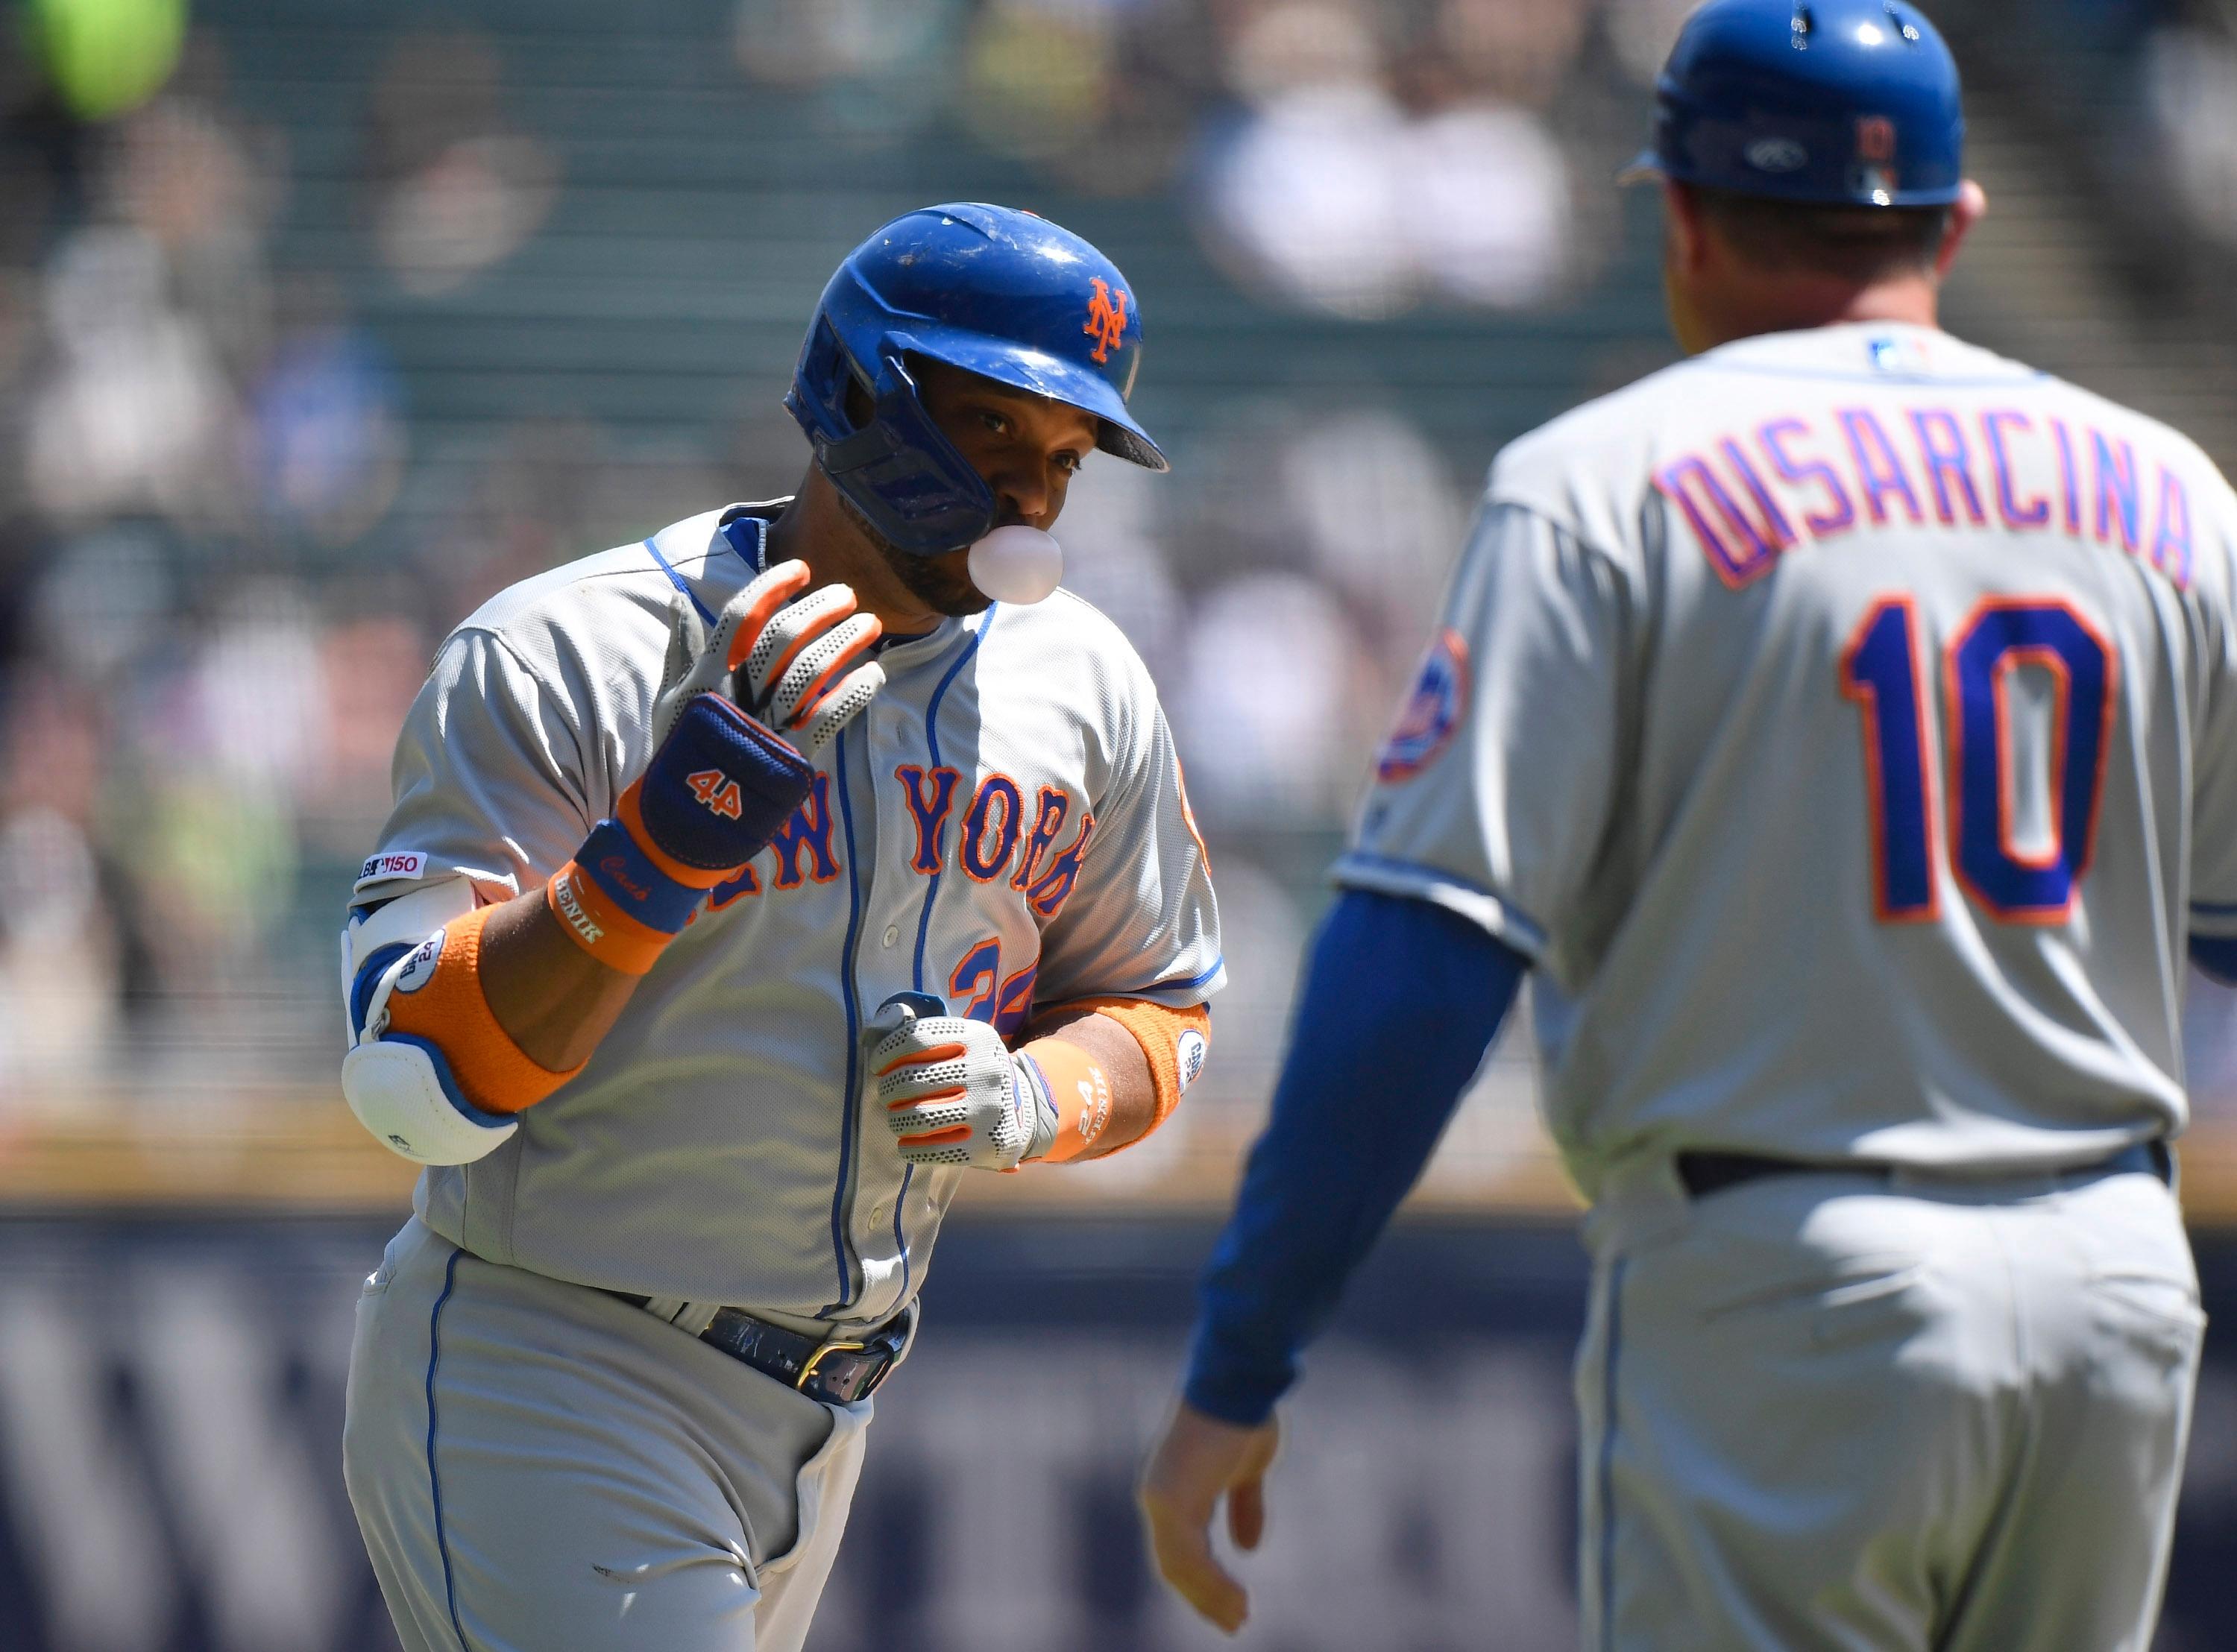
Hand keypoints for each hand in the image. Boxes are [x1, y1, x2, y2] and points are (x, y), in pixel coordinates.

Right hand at [653, 558, 883, 756]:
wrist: (690, 818)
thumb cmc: (682, 750)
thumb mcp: (673, 696)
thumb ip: (682, 648)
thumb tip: (676, 599)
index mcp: (707, 674)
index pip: (742, 616)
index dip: (773, 586)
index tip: (801, 568)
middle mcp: (738, 694)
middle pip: (784, 636)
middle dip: (821, 608)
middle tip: (848, 595)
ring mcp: (767, 725)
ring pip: (813, 669)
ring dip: (847, 640)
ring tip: (872, 624)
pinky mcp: (792, 756)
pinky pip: (831, 714)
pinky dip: (856, 690)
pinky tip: (875, 673)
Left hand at [867, 993, 1055, 1170]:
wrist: (1027, 1110)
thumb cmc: (979, 1073)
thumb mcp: (967, 1043)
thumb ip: (929, 1037)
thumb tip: (874, 1034)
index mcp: (978, 1038)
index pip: (915, 1038)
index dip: (886, 1052)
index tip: (879, 1065)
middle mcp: (985, 1071)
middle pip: (909, 1080)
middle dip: (888, 1090)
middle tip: (888, 1095)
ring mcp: (986, 1111)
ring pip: (915, 1117)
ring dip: (896, 1119)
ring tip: (898, 1118)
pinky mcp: (984, 1146)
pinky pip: (928, 1150)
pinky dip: (909, 1147)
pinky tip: (909, 1142)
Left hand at [1138, 1402, 1280, 1634]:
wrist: (1239, 1384)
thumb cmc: (1245, 1416)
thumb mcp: (1249, 1471)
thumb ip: (1244, 1505)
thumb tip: (1248, 1547)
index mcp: (1175, 1489)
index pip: (1182, 1550)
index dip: (1206, 1581)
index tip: (1235, 1605)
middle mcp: (1159, 1497)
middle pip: (1175, 1565)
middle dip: (1205, 1598)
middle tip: (1235, 1623)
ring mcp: (1161, 1500)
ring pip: (1179, 1568)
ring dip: (1210, 1597)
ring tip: (1240, 1618)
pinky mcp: (1171, 1501)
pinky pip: (1189, 1558)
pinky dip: (1212, 1584)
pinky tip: (1237, 1600)